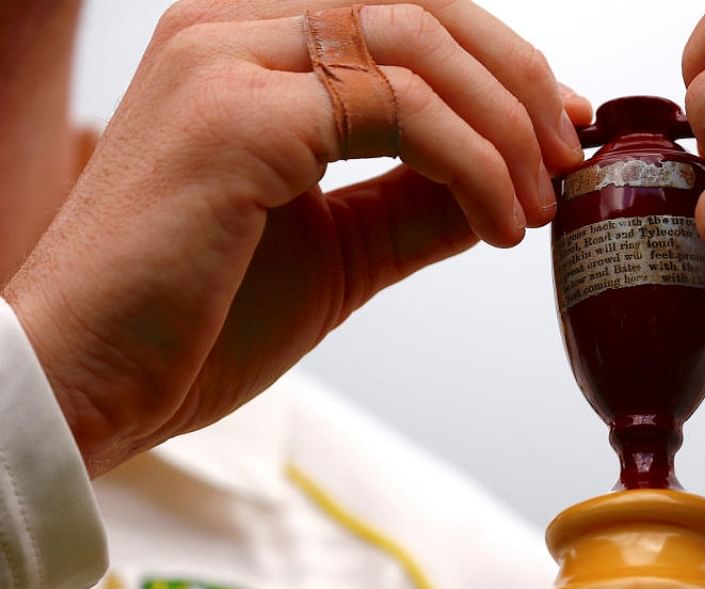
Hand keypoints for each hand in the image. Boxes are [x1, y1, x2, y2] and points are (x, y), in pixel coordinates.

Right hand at [3, 0, 591, 473]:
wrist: (88, 385)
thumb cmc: (196, 322)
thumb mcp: (342, 247)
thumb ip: (418, 200)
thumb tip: (509, 177)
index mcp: (246, 45)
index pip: (403, 13)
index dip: (498, 62)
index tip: (560, 129)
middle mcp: (230, 27)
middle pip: (422, 8)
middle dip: (517, 83)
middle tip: (568, 163)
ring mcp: (226, 59)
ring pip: (419, 46)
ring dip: (506, 128)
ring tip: (537, 206)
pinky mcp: (236, 115)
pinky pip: (399, 108)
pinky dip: (473, 162)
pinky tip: (496, 225)